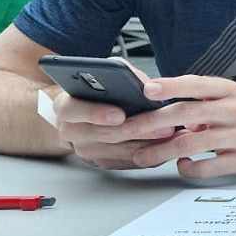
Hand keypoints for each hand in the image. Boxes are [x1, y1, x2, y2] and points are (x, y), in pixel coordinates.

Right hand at [52, 87, 177, 170]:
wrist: (85, 111)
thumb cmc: (99, 90)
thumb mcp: (106, 73)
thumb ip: (122, 75)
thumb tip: (146, 86)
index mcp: (66, 106)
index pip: (72, 110)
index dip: (96, 113)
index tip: (119, 114)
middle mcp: (71, 131)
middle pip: (102, 134)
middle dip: (134, 130)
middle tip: (160, 125)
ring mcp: (86, 150)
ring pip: (118, 151)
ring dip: (147, 143)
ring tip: (169, 133)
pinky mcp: (102, 162)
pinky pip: (127, 162)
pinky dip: (148, 153)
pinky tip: (166, 144)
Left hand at [118, 75, 235, 177]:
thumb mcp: (235, 96)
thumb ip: (202, 102)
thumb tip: (166, 112)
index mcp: (230, 91)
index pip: (196, 84)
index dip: (170, 85)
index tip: (145, 89)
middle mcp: (235, 110)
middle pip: (186, 114)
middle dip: (151, 123)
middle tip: (127, 130)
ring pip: (191, 144)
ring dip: (161, 151)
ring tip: (142, 156)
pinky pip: (208, 166)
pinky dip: (189, 168)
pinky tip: (184, 165)